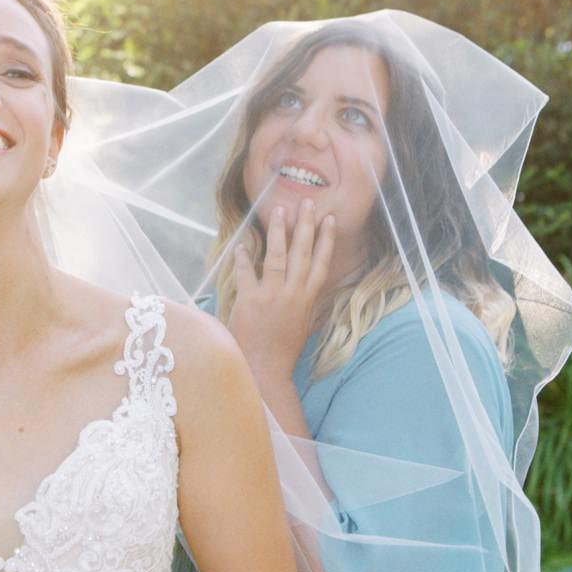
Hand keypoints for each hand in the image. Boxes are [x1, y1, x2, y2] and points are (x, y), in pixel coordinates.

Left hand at [226, 198, 335, 379]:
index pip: (321, 263)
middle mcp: (292, 293)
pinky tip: (242, 244)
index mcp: (307, 299)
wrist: (265, 369)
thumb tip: (309, 286)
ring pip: (277, 256)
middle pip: (302, 253)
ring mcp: (272, 295)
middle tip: (307, 202)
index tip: (329, 220)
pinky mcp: (250, 300)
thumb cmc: (282, 350)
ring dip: (279, 232)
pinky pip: (246, 273)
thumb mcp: (302, 324)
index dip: (326, 240)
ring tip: (280, 211)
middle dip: (305, 225)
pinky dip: (244, 259)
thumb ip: (306, 302)